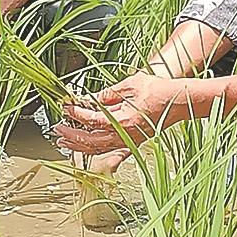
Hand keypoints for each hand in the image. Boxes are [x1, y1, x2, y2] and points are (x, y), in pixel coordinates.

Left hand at [52, 73, 192, 156]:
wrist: (180, 100)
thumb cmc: (159, 91)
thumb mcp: (128, 85)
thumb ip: (106, 94)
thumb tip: (88, 98)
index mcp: (123, 121)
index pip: (91, 119)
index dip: (75, 113)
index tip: (66, 106)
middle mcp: (125, 135)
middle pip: (90, 141)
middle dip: (71, 135)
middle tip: (57, 129)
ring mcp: (129, 141)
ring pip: (98, 150)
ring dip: (79, 146)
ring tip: (64, 142)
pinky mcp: (133, 142)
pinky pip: (110, 151)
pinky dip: (96, 150)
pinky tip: (88, 149)